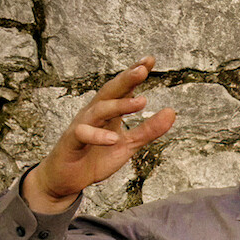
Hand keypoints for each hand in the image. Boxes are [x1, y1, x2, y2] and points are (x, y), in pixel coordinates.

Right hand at [26, 58, 175, 214]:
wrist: (67, 179)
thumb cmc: (96, 158)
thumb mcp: (129, 145)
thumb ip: (149, 130)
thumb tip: (172, 111)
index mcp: (108, 112)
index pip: (122, 89)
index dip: (134, 74)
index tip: (150, 59)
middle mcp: (93, 114)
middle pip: (109, 92)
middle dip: (126, 79)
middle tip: (143, 69)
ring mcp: (81, 126)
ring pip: (99, 110)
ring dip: (119, 105)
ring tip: (141, 101)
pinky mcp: (71, 142)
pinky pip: (83, 134)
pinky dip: (98, 135)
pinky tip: (114, 138)